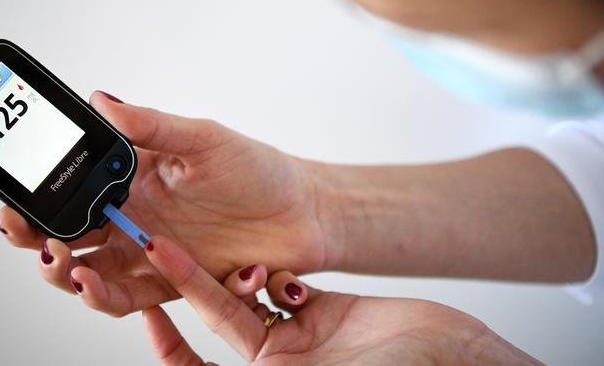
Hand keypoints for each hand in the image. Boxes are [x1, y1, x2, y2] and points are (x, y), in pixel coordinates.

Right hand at [0, 91, 328, 315]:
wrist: (302, 214)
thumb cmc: (259, 170)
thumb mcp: (205, 139)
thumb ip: (153, 126)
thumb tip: (101, 99)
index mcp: (134, 174)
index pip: (73, 184)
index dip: (40, 193)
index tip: (16, 196)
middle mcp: (134, 214)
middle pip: (69, 231)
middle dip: (37, 235)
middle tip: (24, 231)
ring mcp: (148, 251)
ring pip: (88, 269)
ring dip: (64, 270)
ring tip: (60, 260)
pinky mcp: (169, 282)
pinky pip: (124, 296)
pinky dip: (102, 295)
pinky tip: (93, 284)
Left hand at [142, 236, 540, 365]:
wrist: (454, 359)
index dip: (170, 348)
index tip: (149, 315)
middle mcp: (278, 363)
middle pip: (221, 321)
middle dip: (193, 288)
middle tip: (162, 249)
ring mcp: (301, 336)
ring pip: (251, 297)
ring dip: (238, 277)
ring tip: (235, 262)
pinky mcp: (324, 310)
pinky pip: (287, 284)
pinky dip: (281, 275)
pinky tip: (286, 275)